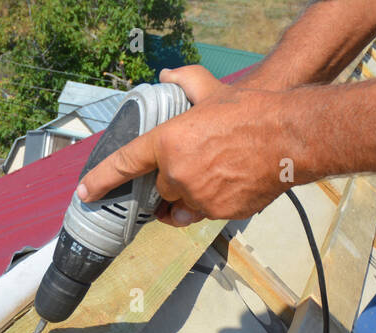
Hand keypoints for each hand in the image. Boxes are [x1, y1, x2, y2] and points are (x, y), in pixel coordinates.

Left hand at [77, 67, 294, 224]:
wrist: (290, 138)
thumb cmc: (252, 113)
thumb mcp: (213, 91)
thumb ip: (186, 82)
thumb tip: (167, 76)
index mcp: (168, 142)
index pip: (124, 164)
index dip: (101, 180)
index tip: (85, 193)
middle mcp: (177, 174)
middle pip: (161, 188)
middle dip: (173, 180)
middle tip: (197, 162)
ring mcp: (198, 197)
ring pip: (182, 204)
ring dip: (190, 195)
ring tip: (214, 174)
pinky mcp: (218, 213)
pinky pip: (204, 213)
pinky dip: (211, 204)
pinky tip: (228, 184)